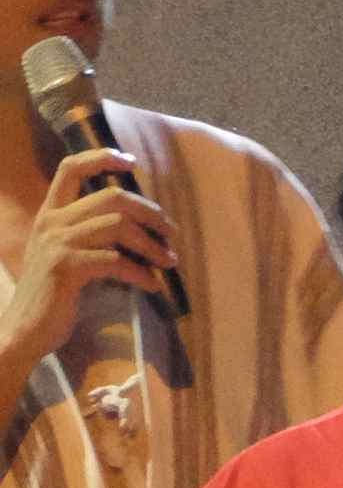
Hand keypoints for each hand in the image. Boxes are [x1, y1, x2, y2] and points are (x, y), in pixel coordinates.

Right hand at [2, 146, 176, 367]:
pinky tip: (153, 285)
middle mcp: (51, 222)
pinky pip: (116, 260)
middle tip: (171, 232)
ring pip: (119, 226)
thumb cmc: (54, 293)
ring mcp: (56, 243)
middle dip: (150, 212)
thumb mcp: (67, 254)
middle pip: (112, 197)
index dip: (101, 158)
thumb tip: (142, 224)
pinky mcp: (65, 267)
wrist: (25, 329)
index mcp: (50, 214)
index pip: (70, 169)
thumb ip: (91, 234)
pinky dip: (141, 272)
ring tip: (169, 262)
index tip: (131, 162)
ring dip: (152, 245)